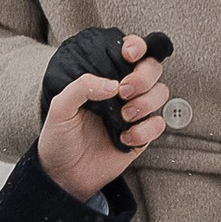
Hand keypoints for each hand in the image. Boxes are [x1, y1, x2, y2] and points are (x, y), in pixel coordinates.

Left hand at [37, 29, 174, 200]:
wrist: (64, 175)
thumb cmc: (59, 138)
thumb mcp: (59, 107)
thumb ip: (80, 87)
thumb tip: (111, 84)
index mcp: (105, 77)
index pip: (132, 52)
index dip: (138, 46)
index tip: (129, 55)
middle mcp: (124, 91)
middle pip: (154, 68)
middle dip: (144, 77)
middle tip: (124, 91)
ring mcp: (135, 112)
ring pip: (161, 93)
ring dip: (146, 103)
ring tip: (123, 118)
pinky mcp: (142, 135)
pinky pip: (159, 124)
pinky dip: (144, 131)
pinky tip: (124, 139)